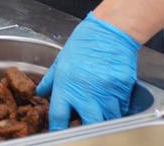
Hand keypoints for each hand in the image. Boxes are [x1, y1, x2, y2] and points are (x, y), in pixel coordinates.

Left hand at [37, 13, 140, 129]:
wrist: (109, 32)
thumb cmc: (84, 43)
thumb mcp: (61, 60)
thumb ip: (51, 80)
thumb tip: (41, 93)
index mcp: (66, 85)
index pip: (59, 117)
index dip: (58, 128)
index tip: (59, 131)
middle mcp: (86, 92)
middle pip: (88, 125)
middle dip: (86, 129)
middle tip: (85, 126)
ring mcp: (106, 92)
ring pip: (107, 119)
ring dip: (103, 119)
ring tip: (99, 113)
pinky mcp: (122, 90)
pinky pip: (121, 109)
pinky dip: (117, 110)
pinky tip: (111, 102)